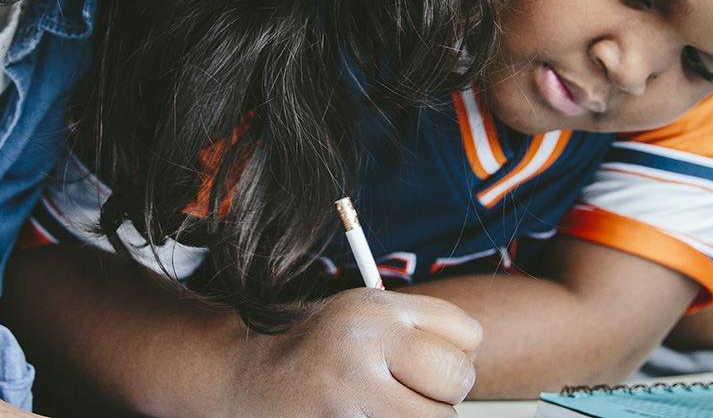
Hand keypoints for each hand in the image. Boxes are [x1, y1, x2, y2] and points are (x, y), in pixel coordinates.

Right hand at [225, 288, 481, 417]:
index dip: (454, 354)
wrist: (243, 380)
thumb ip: (409, 333)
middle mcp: (365, 340)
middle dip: (442, 395)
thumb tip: (469, 363)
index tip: (428, 365)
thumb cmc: (311, 355)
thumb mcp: (358, 321)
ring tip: (382, 409)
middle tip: (410, 396)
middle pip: (458, 377)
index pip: (467, 332)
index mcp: (375, 306)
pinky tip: (360, 416)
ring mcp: (352, 386)